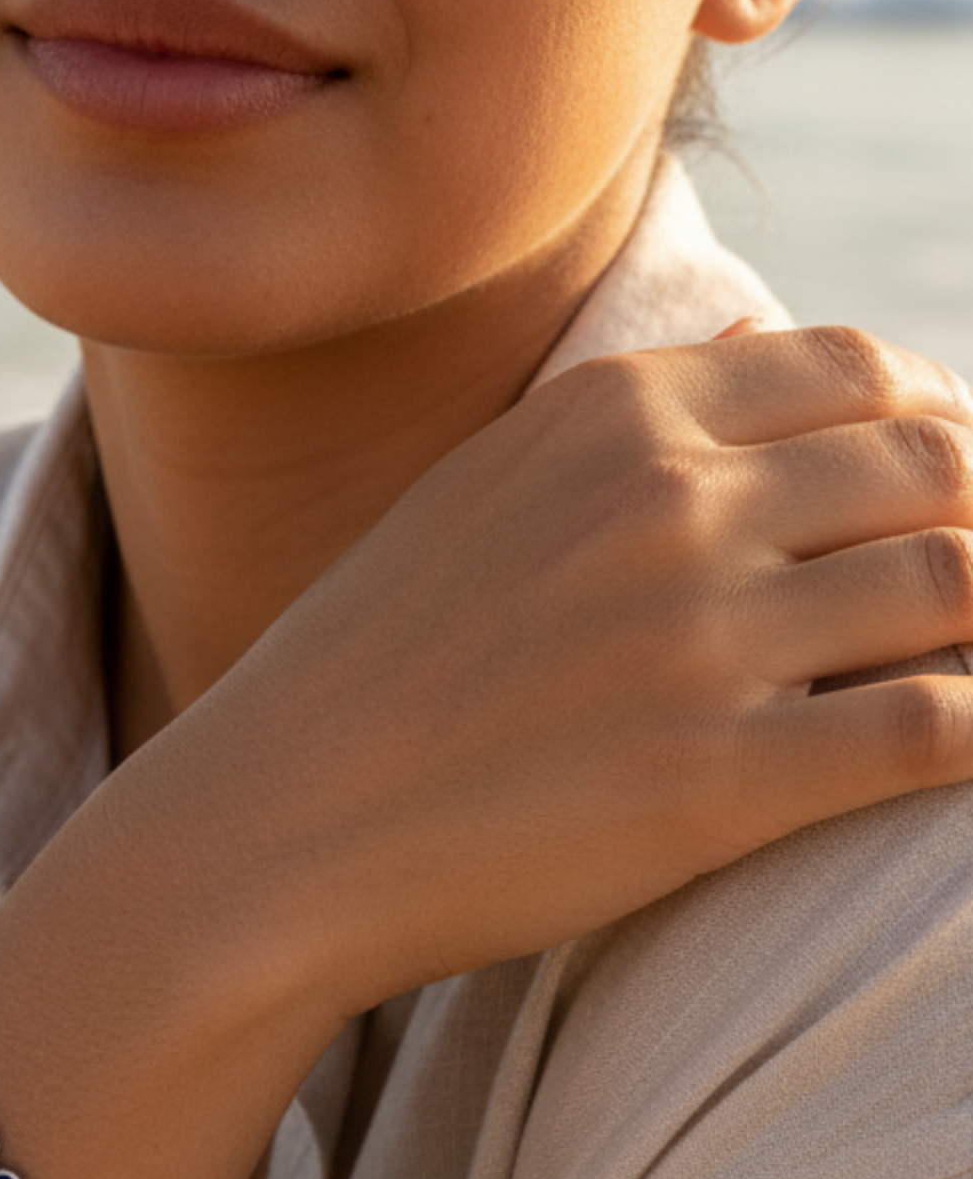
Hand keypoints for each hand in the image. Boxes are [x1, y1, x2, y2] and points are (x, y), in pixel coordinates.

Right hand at [112, 324, 972, 1018]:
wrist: (275, 819)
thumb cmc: (365, 664)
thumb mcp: (477, 493)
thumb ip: (616, 430)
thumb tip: (760, 359)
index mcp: (609, 416)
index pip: (860, 371)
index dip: (936, 422)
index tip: (939, 489)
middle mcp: (668, 502)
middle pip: (937, 465)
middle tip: (969, 587)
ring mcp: (699, 637)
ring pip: (963, 583)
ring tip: (970, 657)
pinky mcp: (722, 779)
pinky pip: (945, 728)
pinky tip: (970, 747)